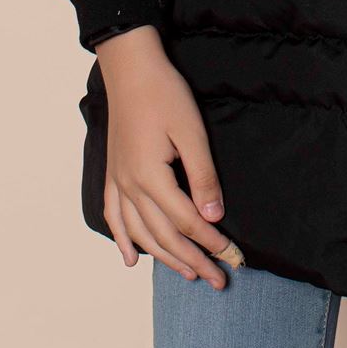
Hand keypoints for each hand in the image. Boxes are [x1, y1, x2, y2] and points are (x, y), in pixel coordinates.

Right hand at [96, 26, 239, 286]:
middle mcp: (130, 186)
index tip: (234, 258)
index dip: (211, 243)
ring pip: (141, 233)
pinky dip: (123, 241)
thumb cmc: (164, 94)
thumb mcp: (191, 131)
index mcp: (151, 177)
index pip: (187, 222)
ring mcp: (118, 182)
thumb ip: (202, 176)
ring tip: (188, 274)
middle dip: (193, 260)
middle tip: (219, 280)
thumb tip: (214, 216)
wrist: (130, 68)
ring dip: (165, 257)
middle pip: (165, 235)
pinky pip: (114, 217)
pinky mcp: (113, 173)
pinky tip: (132, 259)